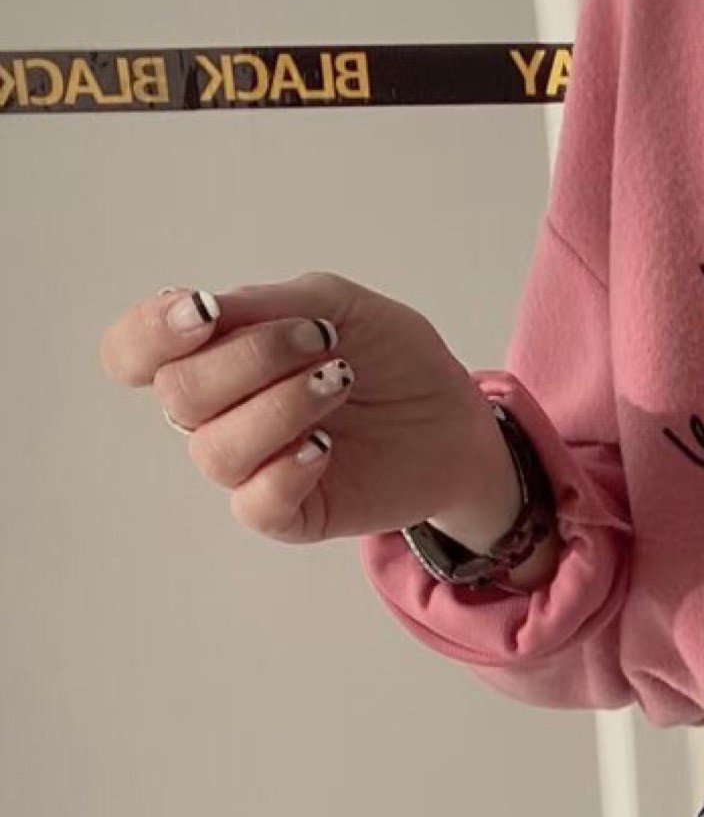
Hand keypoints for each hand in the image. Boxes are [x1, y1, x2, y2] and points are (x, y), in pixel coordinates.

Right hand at [98, 272, 504, 547]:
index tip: (206, 312)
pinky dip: (288, 468)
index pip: (133, 352)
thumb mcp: (336, 303)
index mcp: (215, 354)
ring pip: (214, 450)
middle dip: (250, 358)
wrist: (456, 414)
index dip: (150, 332)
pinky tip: (327, 445)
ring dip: (282, 406)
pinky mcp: (289, 513)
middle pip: (176, 394)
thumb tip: (204, 310)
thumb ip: (266, 304)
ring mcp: (251, 466)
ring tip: (340, 381)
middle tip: (324, 340)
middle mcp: (219, 412)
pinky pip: (255, 503)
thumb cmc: (391, 356)